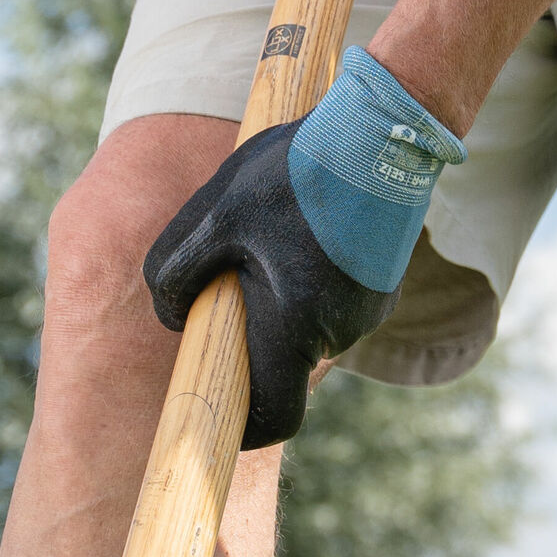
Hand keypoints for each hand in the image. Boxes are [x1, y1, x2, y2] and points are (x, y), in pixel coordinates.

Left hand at [143, 49, 466, 448]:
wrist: (384, 130)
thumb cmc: (295, 171)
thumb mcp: (217, 212)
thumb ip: (177, 271)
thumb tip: (171, 315)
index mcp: (297, 325)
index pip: (273, 416)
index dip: (242, 426)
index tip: (218, 411)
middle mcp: (340, 332)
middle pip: (285, 365)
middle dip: (253, 338)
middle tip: (234, 281)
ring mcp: (369, 312)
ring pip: (309, 331)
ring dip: (284, 303)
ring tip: (277, 237)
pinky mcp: (383, 288)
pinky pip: (334, 306)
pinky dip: (312, 285)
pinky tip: (309, 230)